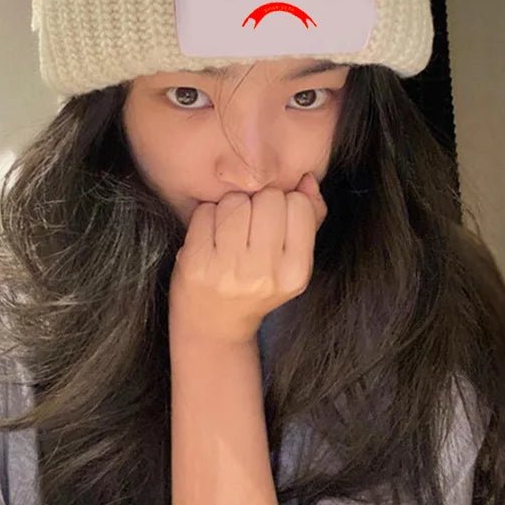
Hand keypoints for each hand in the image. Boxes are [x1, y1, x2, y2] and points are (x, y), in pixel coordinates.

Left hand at [168, 173, 326, 346]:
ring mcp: (227, 269)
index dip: (285, 204)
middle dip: (258, 203)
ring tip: (230, 230)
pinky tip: (209, 236)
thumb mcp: (292, 260)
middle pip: (267, 198)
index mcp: (295, 272)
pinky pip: (206, 211)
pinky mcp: (195, 263)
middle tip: (249, 226)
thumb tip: (306, 178)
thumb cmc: (256, 284)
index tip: (273, 222)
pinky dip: (206, 215)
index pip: (298, 204)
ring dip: (231, 207)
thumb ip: (309, 217)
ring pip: (235, 200)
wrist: (213, 325)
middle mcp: (263, 273)